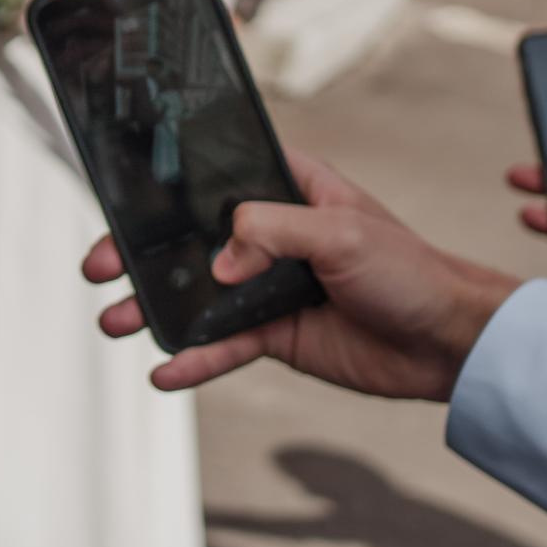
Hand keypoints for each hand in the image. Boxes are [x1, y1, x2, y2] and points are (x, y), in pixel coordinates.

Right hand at [85, 155, 520, 401]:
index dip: (169, 183)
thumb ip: (274, 233)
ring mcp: (269, 286)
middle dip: (140, 252)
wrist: (449, 342)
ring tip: (115, 320)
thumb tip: (219, 260)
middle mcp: (272, 235)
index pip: (218, 175)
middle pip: (190, 238)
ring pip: (197, 294)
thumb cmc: (412, 270)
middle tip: (98, 265)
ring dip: (154, 307)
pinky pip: (222, 346)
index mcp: (290, 190)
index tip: (123, 193)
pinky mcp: (275, 334)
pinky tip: (164, 371)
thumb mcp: (343, 234)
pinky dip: (193, 359)